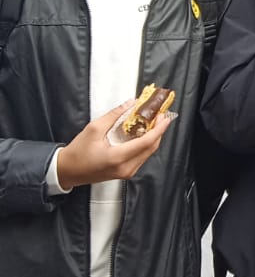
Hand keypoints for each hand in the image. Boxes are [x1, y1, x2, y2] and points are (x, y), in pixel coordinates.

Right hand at [56, 100, 171, 190]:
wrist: (67, 171)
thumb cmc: (77, 153)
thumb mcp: (94, 128)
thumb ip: (115, 115)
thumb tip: (131, 104)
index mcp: (117, 158)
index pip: (146, 142)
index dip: (159, 128)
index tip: (165, 116)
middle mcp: (125, 168)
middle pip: (151, 147)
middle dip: (158, 130)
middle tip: (160, 114)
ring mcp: (126, 173)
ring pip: (148, 153)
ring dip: (153, 136)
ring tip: (153, 121)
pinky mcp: (125, 173)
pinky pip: (142, 156)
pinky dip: (146, 144)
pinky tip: (144, 132)